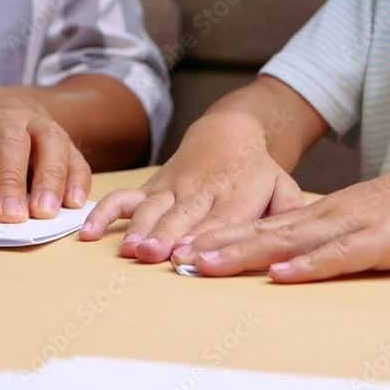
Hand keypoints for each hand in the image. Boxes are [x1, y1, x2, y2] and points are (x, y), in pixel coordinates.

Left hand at [0, 87, 91, 222]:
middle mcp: (3, 119)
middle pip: (9, 142)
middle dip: (10, 180)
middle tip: (10, 217)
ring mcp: (37, 126)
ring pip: (48, 142)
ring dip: (49, 178)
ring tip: (44, 213)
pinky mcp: (64, 138)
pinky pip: (76, 154)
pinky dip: (77, 178)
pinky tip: (74, 203)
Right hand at [81, 112, 304, 262]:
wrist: (229, 133)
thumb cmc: (257, 174)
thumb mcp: (284, 188)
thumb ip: (291, 215)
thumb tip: (300, 241)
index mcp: (238, 194)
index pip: (222, 218)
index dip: (204, 237)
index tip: (188, 256)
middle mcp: (203, 191)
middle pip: (183, 215)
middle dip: (167, 234)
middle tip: (154, 254)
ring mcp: (173, 188)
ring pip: (152, 208)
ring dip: (140, 228)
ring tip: (130, 248)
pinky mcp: (152, 187)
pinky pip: (123, 198)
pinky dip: (105, 214)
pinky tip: (89, 234)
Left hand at [170, 144, 389, 282]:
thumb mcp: (362, 220)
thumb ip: (330, 235)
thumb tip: (296, 254)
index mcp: (321, 213)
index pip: (261, 227)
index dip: (222, 238)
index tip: (186, 250)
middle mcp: (327, 216)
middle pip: (262, 232)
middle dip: (217, 246)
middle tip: (177, 260)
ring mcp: (351, 225)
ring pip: (288, 241)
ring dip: (244, 253)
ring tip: (206, 264)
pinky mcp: (381, 239)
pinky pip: (339, 254)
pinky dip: (308, 265)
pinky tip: (281, 273)